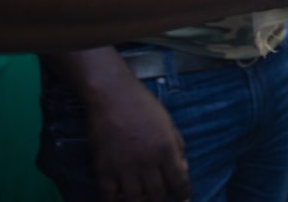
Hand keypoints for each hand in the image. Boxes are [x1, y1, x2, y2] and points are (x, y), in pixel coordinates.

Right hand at [86, 78, 188, 201]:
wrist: (112, 95)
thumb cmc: (143, 106)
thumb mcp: (168, 124)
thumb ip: (178, 148)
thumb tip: (183, 170)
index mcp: (166, 149)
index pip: (179, 182)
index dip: (183, 194)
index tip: (183, 200)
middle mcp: (147, 161)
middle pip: (158, 196)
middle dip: (161, 201)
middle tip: (159, 199)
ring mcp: (124, 166)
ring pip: (135, 200)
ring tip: (141, 200)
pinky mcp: (103, 168)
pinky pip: (109, 197)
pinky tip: (119, 199)